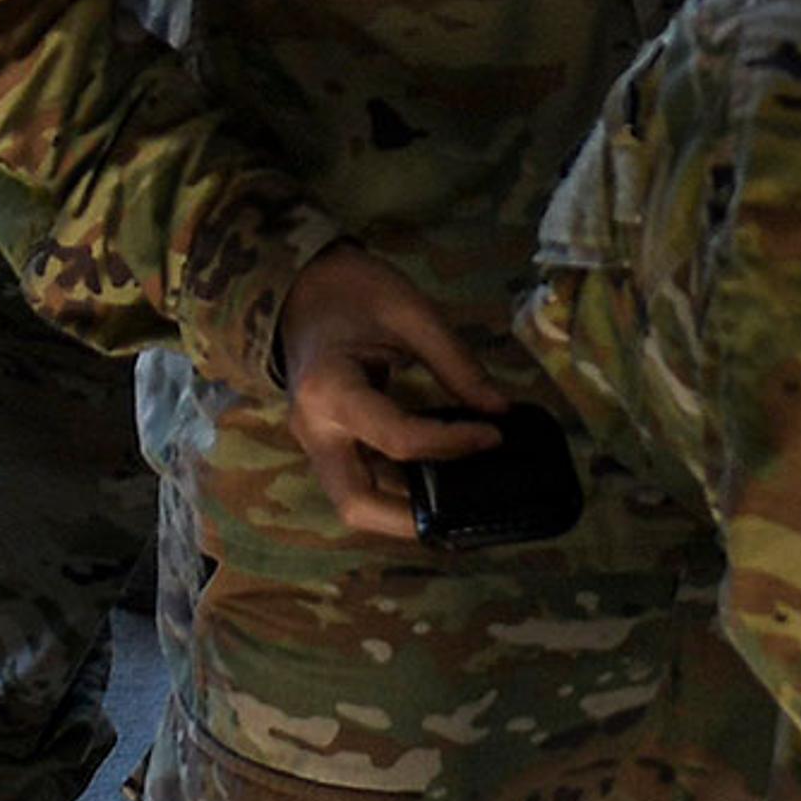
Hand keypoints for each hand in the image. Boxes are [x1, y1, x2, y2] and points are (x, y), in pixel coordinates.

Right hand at [270, 243, 509, 540]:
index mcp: (329, 390)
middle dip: (413, 517)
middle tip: (469, 505)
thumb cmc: (352, 290)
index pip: (397, 440)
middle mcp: (313, 429)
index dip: (453, 444)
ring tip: (460, 495)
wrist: (300, 283)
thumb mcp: (409, 313)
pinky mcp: (327, 442)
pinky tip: (439, 475)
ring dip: (406, 510)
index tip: (495, 434)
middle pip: (356, 503)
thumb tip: (500, 412)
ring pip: (355, 501)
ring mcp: (315, 440)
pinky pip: (361, 480)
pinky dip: (398, 490)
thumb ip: (456, 364)